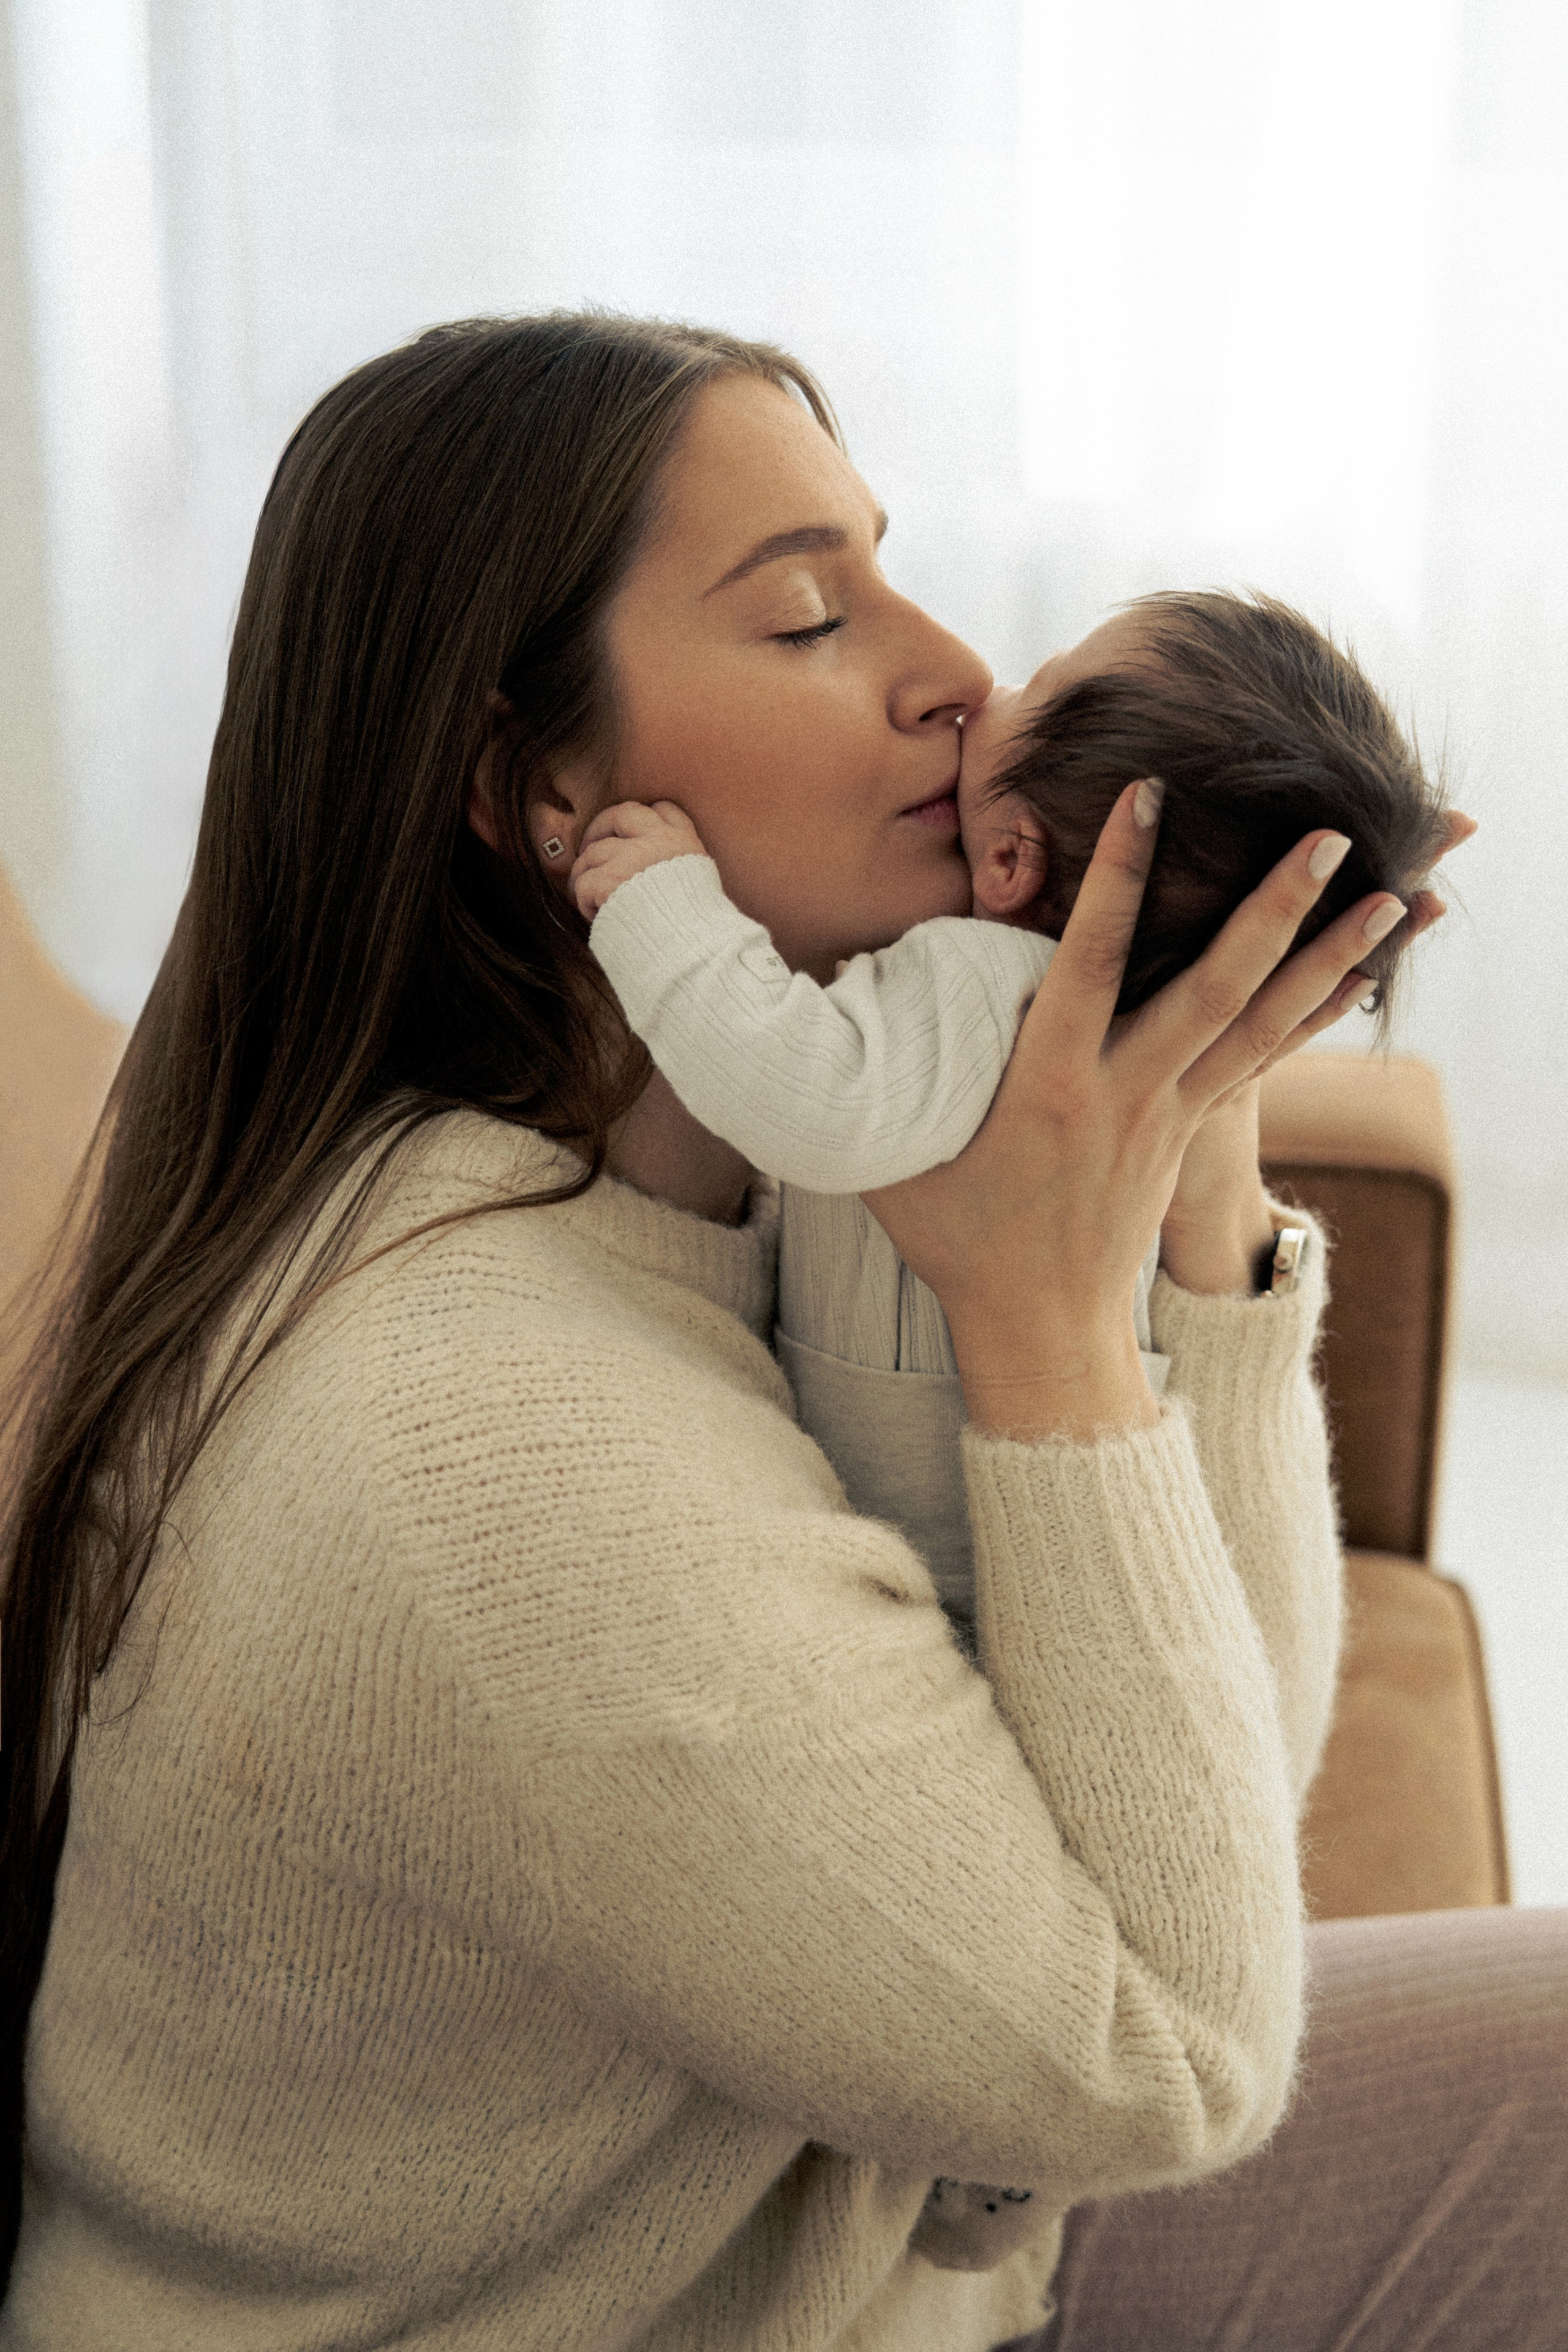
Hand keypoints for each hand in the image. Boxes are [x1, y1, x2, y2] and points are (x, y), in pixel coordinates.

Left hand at [569, 799, 707, 921]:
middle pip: (619, 814)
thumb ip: (677, 865)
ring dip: (586, 875)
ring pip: (593, 853)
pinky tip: (597, 917)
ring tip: (592, 898)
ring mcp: (632, 858)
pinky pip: (583, 883)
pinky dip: (584, 903)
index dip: (644, 817)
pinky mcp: (609, 881)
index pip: (662, 809)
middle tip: (589, 850)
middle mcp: (658, 842)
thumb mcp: (700, 884)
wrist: (691, 951)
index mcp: (683, 842)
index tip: (631, 836)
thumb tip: (650, 867)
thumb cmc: (693, 929)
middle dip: (599, 829)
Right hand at [860, 787, 1423, 1441]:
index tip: (1148, 798)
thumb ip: (874, 1065)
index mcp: (1049, 1087)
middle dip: (1278, 909)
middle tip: (1334, 837)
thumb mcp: (891, 1152)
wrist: (1039, 1328)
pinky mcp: (1192, 1127)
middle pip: (1217, 988)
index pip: (1089, 962)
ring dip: (1331, 954)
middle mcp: (1125, 1093)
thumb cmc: (954, 1235)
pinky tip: (1367, 967)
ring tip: (1398, 895)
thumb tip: (816, 976)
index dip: (1119, 879)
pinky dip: (1318, 1008)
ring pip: (1263, 1021)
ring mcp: (1170, 1113)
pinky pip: (1266, 1056)